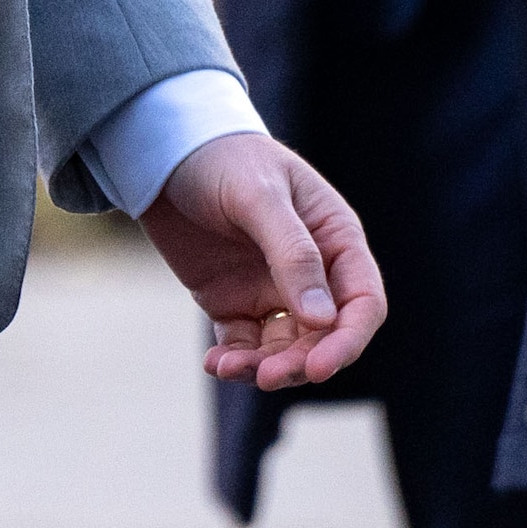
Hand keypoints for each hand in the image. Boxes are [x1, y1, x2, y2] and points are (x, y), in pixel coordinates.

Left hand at [141, 134, 385, 389]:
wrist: (164, 151)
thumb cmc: (224, 159)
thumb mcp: (259, 197)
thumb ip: (293, 254)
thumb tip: (323, 319)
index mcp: (336, 239)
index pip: (362, 303)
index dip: (348, 341)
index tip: (319, 367)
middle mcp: (312, 271)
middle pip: (324, 337)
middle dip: (300, 362)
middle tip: (266, 376)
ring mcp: (272, 289)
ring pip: (285, 349)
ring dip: (264, 367)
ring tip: (229, 366)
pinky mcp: (233, 301)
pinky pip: (244, 345)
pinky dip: (234, 359)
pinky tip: (215, 362)